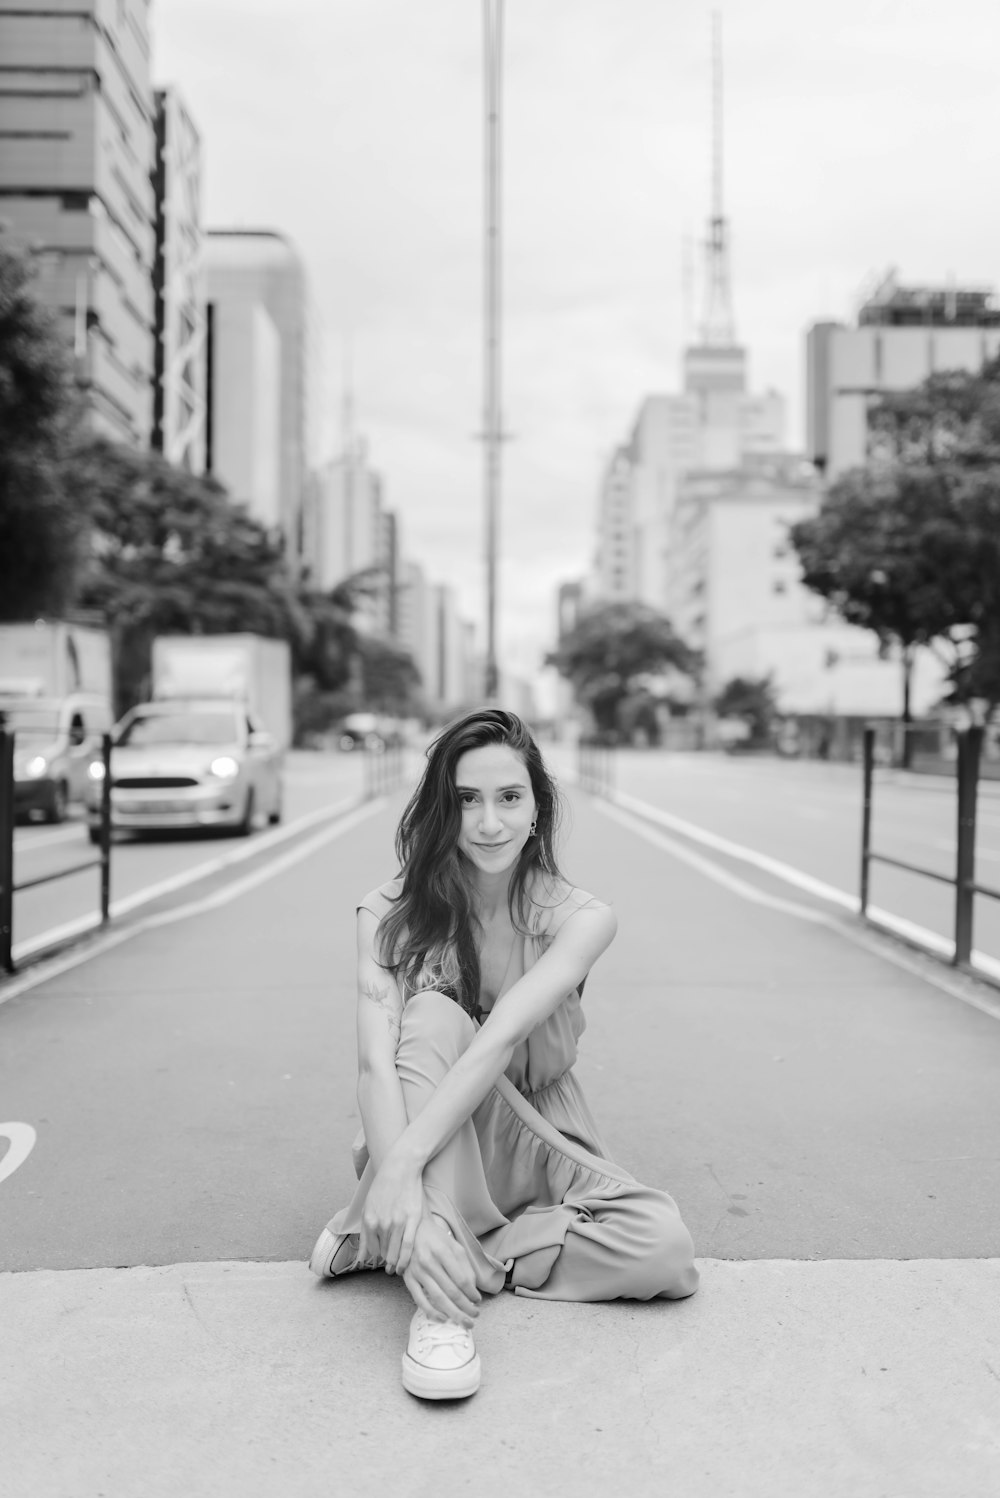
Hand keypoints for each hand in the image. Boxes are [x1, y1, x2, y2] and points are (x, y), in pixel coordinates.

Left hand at [359, 1152, 423, 1274]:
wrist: (400, 1168)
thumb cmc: (383, 1187)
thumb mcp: (368, 1208)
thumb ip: (364, 1234)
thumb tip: (360, 1259)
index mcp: (369, 1220)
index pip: (371, 1250)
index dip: (376, 1257)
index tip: (381, 1259)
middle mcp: (382, 1223)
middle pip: (383, 1252)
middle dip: (386, 1261)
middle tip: (390, 1267)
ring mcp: (398, 1222)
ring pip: (394, 1252)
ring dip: (395, 1263)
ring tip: (397, 1268)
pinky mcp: (412, 1220)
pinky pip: (408, 1246)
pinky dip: (405, 1259)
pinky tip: (404, 1265)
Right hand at [402, 1216, 481, 1327]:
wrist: (413, 1230)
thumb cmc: (437, 1240)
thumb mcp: (455, 1246)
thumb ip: (465, 1267)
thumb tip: (472, 1290)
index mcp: (444, 1252)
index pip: (461, 1279)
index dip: (471, 1293)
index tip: (478, 1301)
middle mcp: (430, 1262)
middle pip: (451, 1291)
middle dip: (465, 1308)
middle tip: (475, 1317)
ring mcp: (417, 1271)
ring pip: (438, 1298)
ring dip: (453, 1313)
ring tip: (464, 1322)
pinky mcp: (408, 1278)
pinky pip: (419, 1299)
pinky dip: (431, 1312)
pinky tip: (443, 1319)